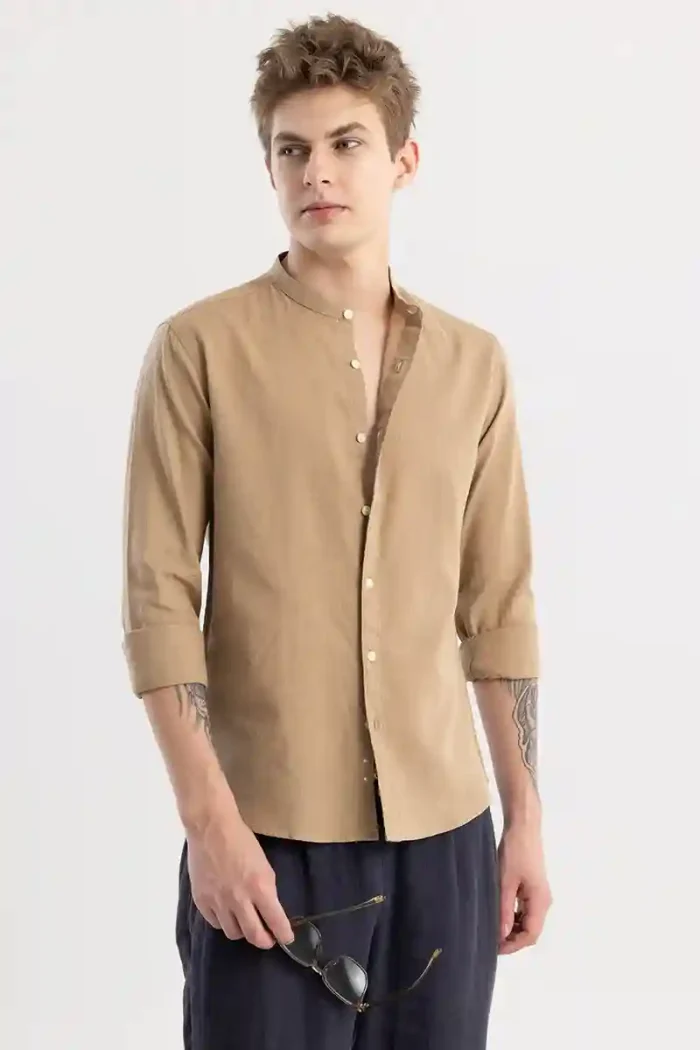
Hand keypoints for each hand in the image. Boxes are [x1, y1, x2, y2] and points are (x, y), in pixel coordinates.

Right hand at [186, 801, 294, 949]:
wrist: (211, 828)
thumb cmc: (242, 840)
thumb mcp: (263, 865)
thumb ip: (266, 889)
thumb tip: (268, 910)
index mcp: (259, 887)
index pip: (275, 921)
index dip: (283, 934)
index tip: (287, 939)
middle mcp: (239, 899)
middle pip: (254, 935)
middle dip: (265, 941)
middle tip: (268, 939)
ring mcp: (218, 902)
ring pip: (233, 933)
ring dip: (243, 931)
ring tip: (245, 923)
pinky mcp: (202, 901)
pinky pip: (215, 923)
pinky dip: (223, 922)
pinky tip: (227, 913)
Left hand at [497, 820, 551, 954]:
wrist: (523, 827)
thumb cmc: (515, 852)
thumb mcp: (505, 882)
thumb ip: (504, 909)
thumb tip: (502, 935)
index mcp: (540, 901)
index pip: (531, 934)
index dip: (514, 945)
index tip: (494, 948)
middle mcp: (543, 901)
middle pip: (531, 930)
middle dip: (512, 939)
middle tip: (490, 939)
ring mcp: (539, 894)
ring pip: (528, 920)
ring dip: (512, 927)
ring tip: (491, 927)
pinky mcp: (533, 887)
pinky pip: (525, 910)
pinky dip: (513, 916)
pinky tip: (498, 913)